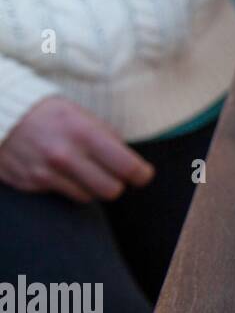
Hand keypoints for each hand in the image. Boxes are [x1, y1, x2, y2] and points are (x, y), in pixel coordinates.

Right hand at [0, 97, 153, 202]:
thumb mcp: (82, 115)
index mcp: (85, 133)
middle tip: (113, 174)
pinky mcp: (31, 184)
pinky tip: (62, 172)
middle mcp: (65, 156)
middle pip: (112, 190)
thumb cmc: (49, 114)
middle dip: (117, 184)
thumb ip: (108, 138)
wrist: (1, 116)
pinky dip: (69, 188)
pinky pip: (64, 196)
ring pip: (89, 197)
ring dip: (92, 187)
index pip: (128, 167)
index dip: (141, 175)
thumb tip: (131, 162)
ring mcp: (46, 173)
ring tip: (84, 170)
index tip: (142, 175)